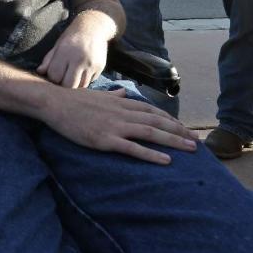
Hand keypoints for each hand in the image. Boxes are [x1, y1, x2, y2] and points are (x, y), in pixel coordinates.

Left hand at [37, 29, 106, 88]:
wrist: (93, 27)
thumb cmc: (72, 37)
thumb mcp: (58, 45)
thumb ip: (48, 59)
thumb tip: (39, 71)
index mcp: (65, 52)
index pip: (55, 76)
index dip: (53, 77)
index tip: (55, 73)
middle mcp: (79, 59)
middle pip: (69, 85)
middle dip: (64, 85)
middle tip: (64, 78)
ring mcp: (91, 64)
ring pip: (81, 86)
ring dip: (76, 83)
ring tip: (73, 74)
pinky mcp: (100, 67)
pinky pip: (90, 81)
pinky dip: (85, 79)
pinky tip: (83, 70)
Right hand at [42, 86, 198, 164]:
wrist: (55, 102)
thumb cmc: (73, 99)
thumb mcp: (97, 94)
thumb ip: (113, 94)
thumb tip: (122, 92)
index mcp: (121, 102)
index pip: (152, 110)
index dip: (170, 119)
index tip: (183, 128)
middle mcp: (122, 112)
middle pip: (157, 121)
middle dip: (179, 131)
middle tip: (197, 141)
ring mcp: (115, 126)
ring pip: (151, 133)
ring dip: (173, 141)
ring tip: (191, 149)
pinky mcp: (105, 139)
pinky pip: (133, 148)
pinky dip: (151, 154)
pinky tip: (166, 161)